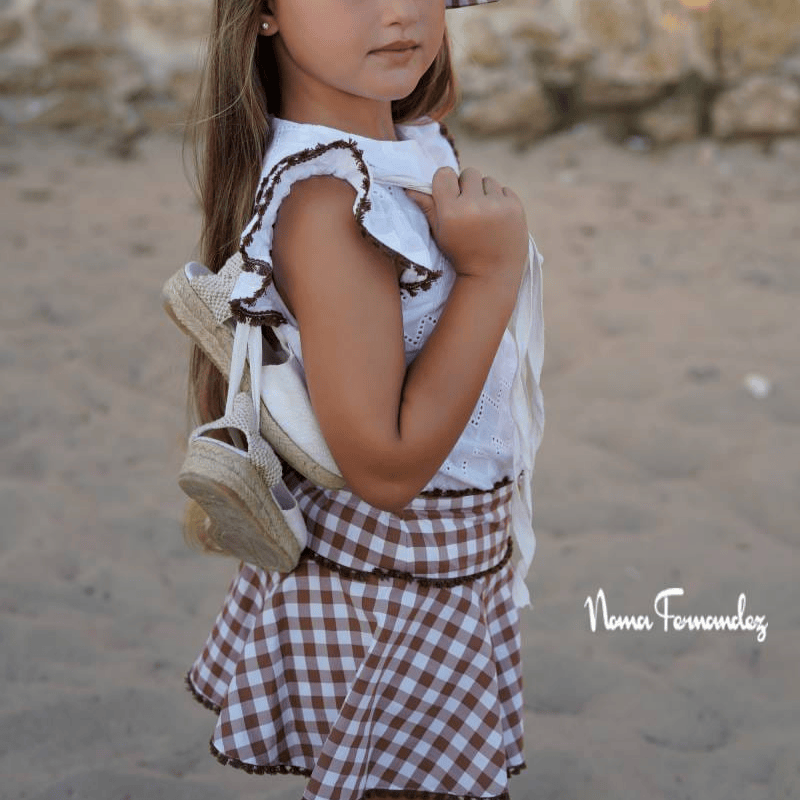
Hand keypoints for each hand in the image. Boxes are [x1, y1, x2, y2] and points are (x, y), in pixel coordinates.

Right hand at [405, 166, 527, 288]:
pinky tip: (497, 219)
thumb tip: (410, 188)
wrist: (492, 274)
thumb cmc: (461, 253)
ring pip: (488, 180)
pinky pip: (505, 189)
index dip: (447, 183)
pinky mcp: (515, 207)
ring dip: (485, 193)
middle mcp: (474, 205)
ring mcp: (497, 206)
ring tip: (484, 215)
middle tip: (468, 208)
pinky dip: (501, 200)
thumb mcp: (440, 233)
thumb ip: (427, 207)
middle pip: (468, 173)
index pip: (445, 174)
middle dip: (467, 187)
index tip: (450, 196)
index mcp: (451, 212)